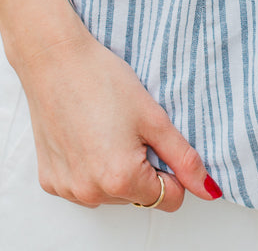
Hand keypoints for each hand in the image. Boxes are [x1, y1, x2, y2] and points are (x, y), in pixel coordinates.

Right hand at [11, 24, 220, 211]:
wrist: (54, 58)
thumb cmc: (101, 79)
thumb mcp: (153, 116)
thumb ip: (184, 158)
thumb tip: (207, 190)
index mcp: (121, 180)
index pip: (170, 199)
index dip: (170, 169)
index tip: (154, 140)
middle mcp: (91, 193)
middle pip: (138, 196)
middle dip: (141, 168)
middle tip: (126, 128)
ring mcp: (68, 189)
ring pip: (110, 193)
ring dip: (114, 170)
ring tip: (104, 128)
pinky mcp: (50, 180)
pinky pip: (82, 186)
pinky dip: (88, 167)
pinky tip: (84, 135)